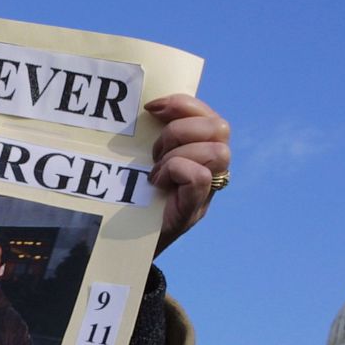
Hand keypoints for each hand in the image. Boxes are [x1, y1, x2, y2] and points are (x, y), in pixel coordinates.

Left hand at [146, 94, 230, 256]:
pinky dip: (175, 171)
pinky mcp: (194, 209)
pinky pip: (200, 177)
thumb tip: (148, 106)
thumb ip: (158, 136)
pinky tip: (156, 182)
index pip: (210, 116)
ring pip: (217, 152)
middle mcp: (212, 170)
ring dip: (178, 153)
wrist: (124, 240)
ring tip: (155, 169)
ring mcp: (206, 191)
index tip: (150, 109)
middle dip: (180, 130)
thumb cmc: (134, 196)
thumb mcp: (147, 158)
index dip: (183, 104)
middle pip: (220, 128)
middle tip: (155, 151)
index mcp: (202, 151)